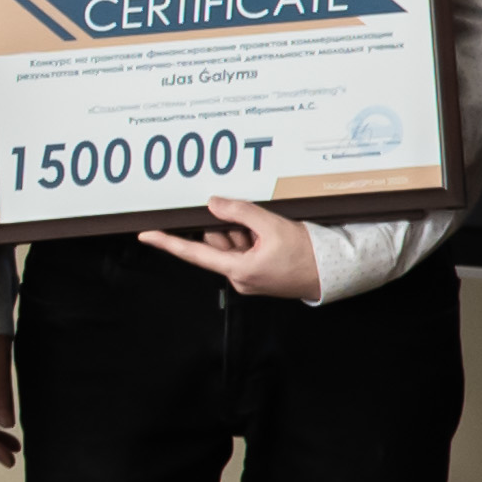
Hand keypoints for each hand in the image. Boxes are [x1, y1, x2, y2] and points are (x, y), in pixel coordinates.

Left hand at [138, 196, 326, 302]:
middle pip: (216, 244)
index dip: (168, 242)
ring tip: (268, 229)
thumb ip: (239, 212)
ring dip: (243, 232)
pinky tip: (270, 233)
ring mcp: (249, 277)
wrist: (334, 272)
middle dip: (228, 227)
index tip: (147, 235)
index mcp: (238, 270)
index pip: (194, 253)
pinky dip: (252, 238)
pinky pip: (245, 250)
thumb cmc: (308, 254)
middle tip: (251, 219)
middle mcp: (239, 277)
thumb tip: (213, 204)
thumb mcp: (272, 226)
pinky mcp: (259, 273)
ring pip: (231, 245)